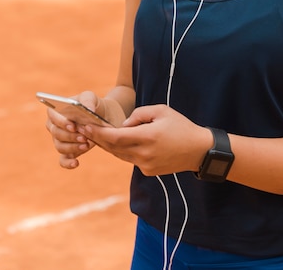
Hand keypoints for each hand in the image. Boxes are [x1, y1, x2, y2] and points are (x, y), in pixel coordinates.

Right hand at [44, 91, 98, 168]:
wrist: (102, 118)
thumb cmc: (92, 105)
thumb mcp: (91, 98)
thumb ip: (88, 100)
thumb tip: (88, 109)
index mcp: (56, 112)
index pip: (52, 117)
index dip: (61, 122)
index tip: (73, 126)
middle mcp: (55, 127)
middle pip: (56, 134)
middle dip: (70, 136)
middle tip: (84, 137)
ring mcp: (60, 140)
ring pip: (60, 147)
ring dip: (72, 147)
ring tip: (86, 145)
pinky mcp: (68, 152)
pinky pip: (63, 160)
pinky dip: (68, 163)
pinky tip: (76, 163)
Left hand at [78, 104, 212, 175]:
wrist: (199, 150)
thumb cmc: (180, 126)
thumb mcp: (161, 110)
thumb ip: (138, 115)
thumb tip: (122, 125)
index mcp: (147, 137)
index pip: (115, 137)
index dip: (97, 132)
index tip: (85, 126)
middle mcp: (144, 153)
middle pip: (113, 148)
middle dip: (97, 138)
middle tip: (83, 129)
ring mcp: (146, 165)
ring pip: (119, 155)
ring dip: (107, 146)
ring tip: (96, 135)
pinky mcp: (148, 171)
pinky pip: (130, 160)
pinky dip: (122, 151)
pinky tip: (117, 143)